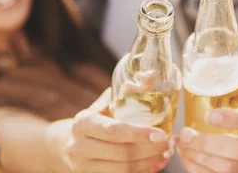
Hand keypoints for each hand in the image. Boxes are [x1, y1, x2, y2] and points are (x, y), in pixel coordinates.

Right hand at [47, 89, 172, 172]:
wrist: (67, 142)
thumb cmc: (96, 117)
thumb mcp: (107, 101)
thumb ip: (129, 89)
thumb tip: (152, 75)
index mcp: (83, 122)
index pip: (115, 131)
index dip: (140, 134)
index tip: (161, 134)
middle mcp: (78, 146)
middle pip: (121, 153)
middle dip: (150, 150)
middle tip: (169, 144)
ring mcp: (81, 167)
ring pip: (123, 170)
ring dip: (149, 163)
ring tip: (166, 153)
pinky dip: (142, 172)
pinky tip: (155, 164)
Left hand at [177, 91, 237, 172]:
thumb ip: (237, 87)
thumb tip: (206, 67)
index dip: (232, 120)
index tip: (208, 116)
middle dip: (207, 143)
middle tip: (186, 133)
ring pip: (229, 169)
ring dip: (199, 157)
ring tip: (182, 143)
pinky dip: (199, 169)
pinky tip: (187, 156)